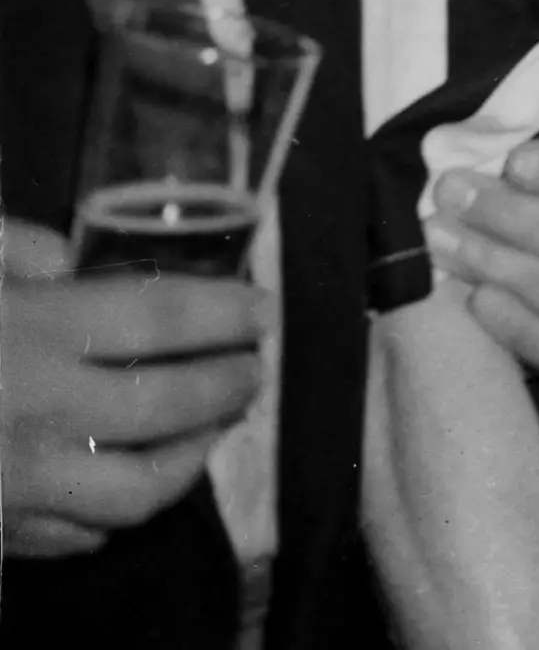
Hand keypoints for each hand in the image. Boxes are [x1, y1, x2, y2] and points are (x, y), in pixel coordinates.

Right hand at [0, 214, 265, 557]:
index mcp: (33, 335)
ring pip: (134, 494)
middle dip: (228, 386)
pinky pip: (68, 538)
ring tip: (212, 431)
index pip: (163, 317)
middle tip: (253, 368)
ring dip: (187, 463)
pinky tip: (126, 491)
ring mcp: (11, 488)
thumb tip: (69, 257)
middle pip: (168, 408)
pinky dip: (111, 517)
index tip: (262, 307)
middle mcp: (37, 416)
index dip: (225, 310)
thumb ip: (15, 250)